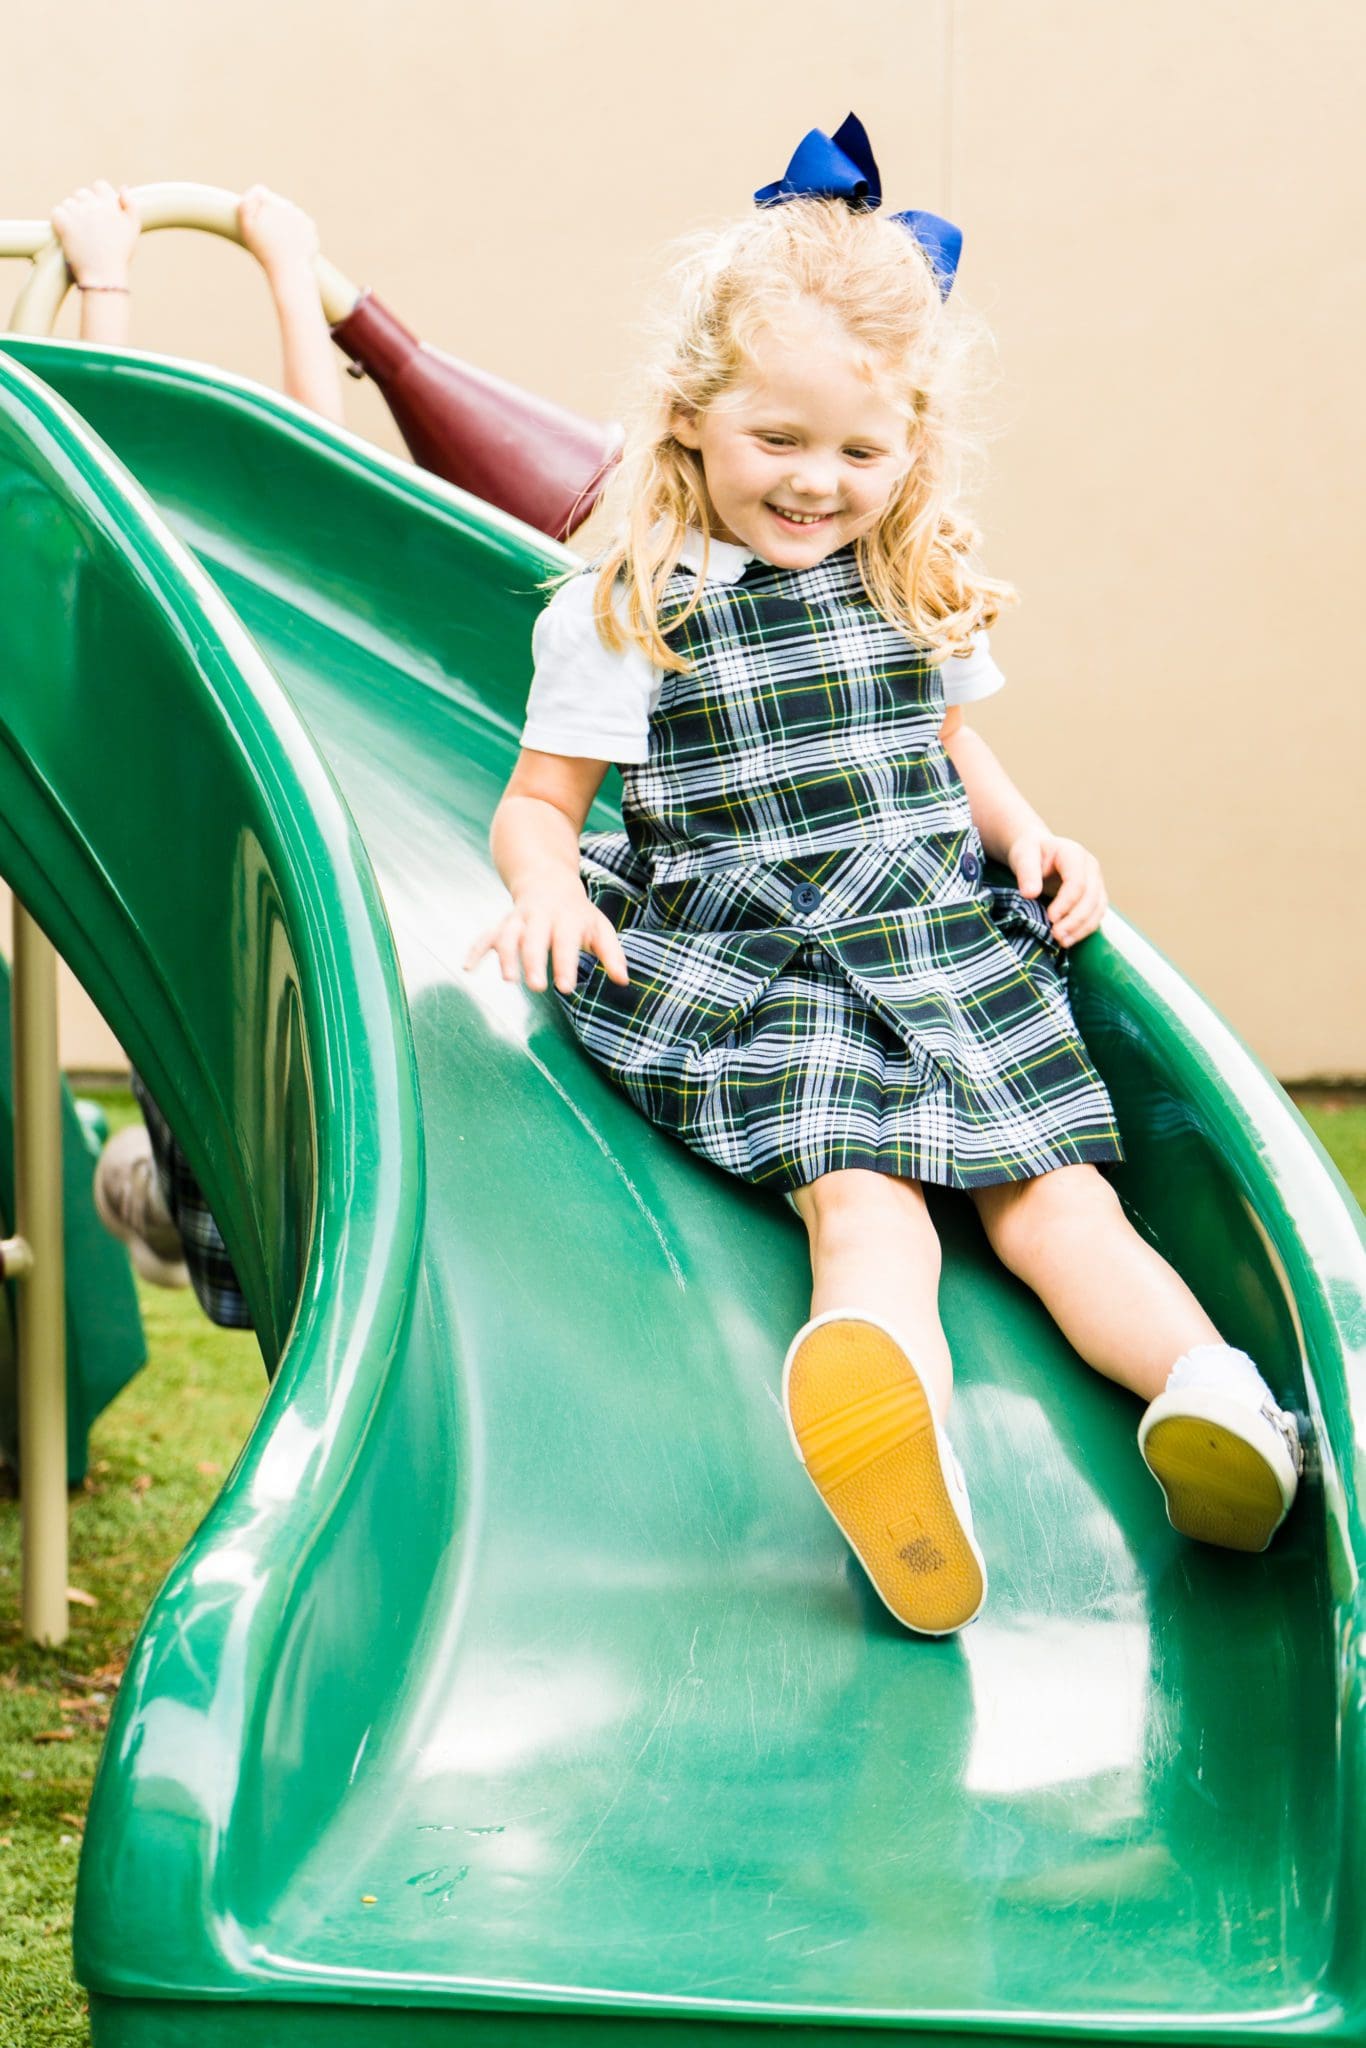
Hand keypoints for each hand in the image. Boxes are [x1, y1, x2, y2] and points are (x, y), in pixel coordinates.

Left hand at [50, 180, 139, 285]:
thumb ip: (131, 206)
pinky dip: (60, 221)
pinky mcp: (64, 223)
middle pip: (82, 193)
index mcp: (110, 204)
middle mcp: (93, 205)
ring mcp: (78, 213)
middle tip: (88, 227)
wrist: (104, 276)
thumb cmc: (119, 255)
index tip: (99, 213)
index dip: (99, 198)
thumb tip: (123, 188)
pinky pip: (57, 212)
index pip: (99, 185)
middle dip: (84, 206)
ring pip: (68, 203)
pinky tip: (67, 233)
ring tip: (79, 233)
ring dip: (71, 214)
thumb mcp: (133, 230)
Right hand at [237, 184, 319, 278]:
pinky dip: (295, 230)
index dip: (254, 205)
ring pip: (288, 212)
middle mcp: (288, 205)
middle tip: (267, 235)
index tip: (254, 220)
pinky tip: (290, 243)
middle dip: (270, 214)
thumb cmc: (265, 251)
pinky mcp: (310, 226)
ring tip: (278, 241)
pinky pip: (299, 222)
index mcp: (271, 202)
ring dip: (283, 221)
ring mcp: (301, 215)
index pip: (259, 192)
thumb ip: (246, 206)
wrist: (290, 270)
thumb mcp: (248, 229)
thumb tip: (254, 190)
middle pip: (274, 202)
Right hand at [463, 870, 630, 993]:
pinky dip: (476, 950)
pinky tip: (468, 968)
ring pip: (508, 936)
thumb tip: (624, 981)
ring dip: (506, 956)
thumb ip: (611, 954)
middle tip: (537, 987)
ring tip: (509, 979)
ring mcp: (518, 920)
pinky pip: (486, 935)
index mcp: (566, 919)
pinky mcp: (502, 925)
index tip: (566, 988)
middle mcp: (539, 918)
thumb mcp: (599, 927)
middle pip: (534, 940)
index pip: (565, 943)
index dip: (565, 964)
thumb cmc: (577, 912)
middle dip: (534, 962)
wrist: (546, 878)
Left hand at [1006, 830, 1107, 947]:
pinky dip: (1084, 929)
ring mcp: (1096, 881)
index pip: (1077, 882)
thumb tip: (1030, 894)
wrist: (1037, 852)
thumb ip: (1026, 872)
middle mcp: (1090, 867)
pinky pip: (1096, 915)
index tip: (1050, 918)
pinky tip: (1069, 939)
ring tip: (1062, 942)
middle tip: (1056, 935)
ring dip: (1082, 928)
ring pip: (1098, 909)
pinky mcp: (1095, 895)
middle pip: (1091, 897)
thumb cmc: (1030, 852)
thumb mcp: (1023, 856)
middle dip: (1075, 920)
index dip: (1066, 902)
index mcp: (1074, 854)